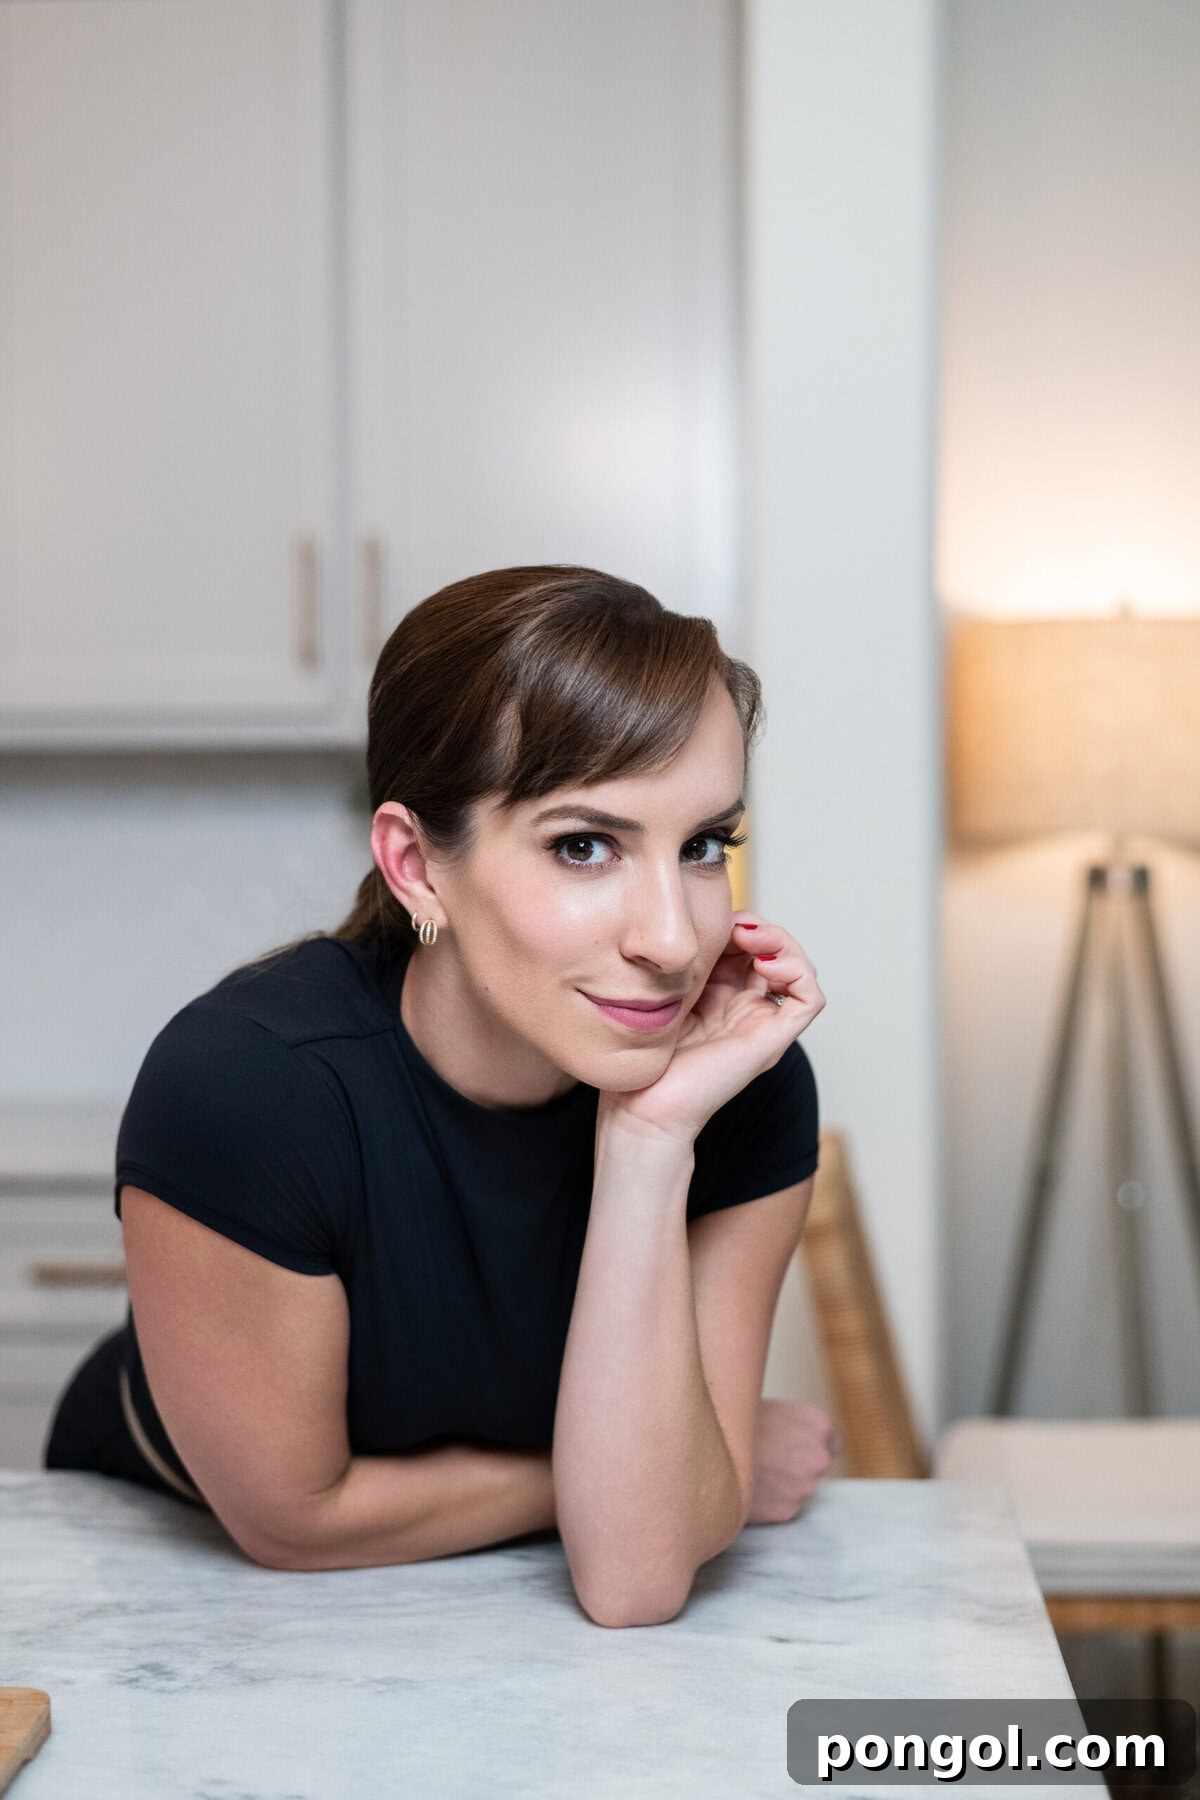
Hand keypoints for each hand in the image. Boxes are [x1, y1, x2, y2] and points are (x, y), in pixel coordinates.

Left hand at [597, 913, 825, 1145]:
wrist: (643, 1107)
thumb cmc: (646, 1057)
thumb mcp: (667, 991)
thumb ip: (688, 962)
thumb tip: (701, 922)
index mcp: (722, 995)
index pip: (748, 945)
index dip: (740, 924)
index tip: (715, 920)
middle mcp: (747, 1008)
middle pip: (776, 952)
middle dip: (761, 929)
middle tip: (736, 925)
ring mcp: (762, 1023)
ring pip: (798, 970)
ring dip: (783, 943)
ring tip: (753, 940)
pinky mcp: (773, 1040)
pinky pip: (809, 999)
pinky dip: (798, 973)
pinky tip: (766, 966)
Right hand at [746, 1399, 840, 1525]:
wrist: (708, 1447)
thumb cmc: (735, 1421)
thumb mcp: (770, 1408)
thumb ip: (794, 1425)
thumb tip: (795, 1437)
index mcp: (818, 1425)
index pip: (834, 1442)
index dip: (813, 1445)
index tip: (798, 1449)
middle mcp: (818, 1457)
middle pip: (815, 1467)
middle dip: (795, 1466)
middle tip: (767, 1458)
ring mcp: (804, 1487)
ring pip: (796, 1489)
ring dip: (780, 1485)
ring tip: (753, 1470)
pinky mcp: (786, 1511)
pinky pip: (780, 1507)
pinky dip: (767, 1502)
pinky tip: (748, 1486)